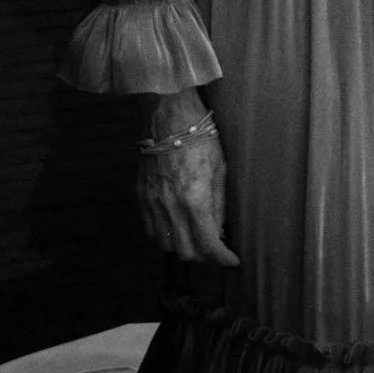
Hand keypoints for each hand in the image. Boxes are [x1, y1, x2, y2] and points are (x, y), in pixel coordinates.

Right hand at [136, 89, 238, 265]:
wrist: (168, 115)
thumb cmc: (201, 137)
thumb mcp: (220, 169)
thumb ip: (219, 204)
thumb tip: (221, 231)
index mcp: (194, 198)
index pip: (208, 244)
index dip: (223, 258)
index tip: (232, 260)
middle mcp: (170, 206)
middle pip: (186, 252)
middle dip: (205, 256)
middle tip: (218, 249)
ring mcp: (152, 203)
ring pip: (166, 245)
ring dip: (184, 248)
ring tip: (198, 238)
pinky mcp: (141, 197)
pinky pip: (150, 231)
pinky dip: (165, 237)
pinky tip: (177, 228)